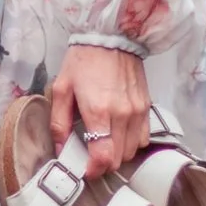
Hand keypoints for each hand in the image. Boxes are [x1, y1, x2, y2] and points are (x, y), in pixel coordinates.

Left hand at [51, 42, 151, 177]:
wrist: (111, 36)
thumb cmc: (83, 61)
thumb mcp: (62, 89)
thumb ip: (59, 123)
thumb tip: (60, 149)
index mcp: (98, 112)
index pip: (103, 157)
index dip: (94, 170)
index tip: (85, 169)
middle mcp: (122, 115)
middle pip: (118, 158)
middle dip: (103, 163)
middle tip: (91, 155)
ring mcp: (137, 111)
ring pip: (132, 150)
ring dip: (118, 153)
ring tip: (105, 144)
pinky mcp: (146, 106)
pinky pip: (143, 137)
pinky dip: (132, 142)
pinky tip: (120, 133)